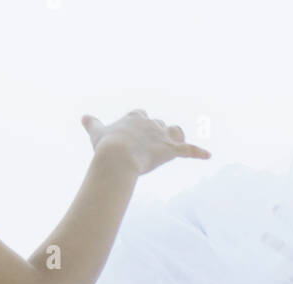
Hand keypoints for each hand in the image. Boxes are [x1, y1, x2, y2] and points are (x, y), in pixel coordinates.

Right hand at [82, 109, 210, 175]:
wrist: (117, 157)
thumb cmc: (105, 147)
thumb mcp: (96, 133)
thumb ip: (92, 124)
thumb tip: (84, 117)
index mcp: (134, 118)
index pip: (140, 115)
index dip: (140, 124)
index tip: (136, 133)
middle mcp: (150, 123)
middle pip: (159, 124)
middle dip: (158, 133)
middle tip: (153, 147)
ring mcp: (162, 136)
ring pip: (176, 132)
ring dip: (177, 138)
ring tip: (178, 145)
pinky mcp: (171, 150)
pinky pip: (189, 150)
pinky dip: (199, 153)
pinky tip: (208, 155)